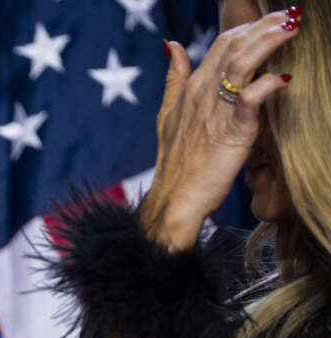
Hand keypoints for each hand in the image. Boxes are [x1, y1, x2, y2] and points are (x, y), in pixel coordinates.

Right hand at [142, 9, 297, 249]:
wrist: (175, 198)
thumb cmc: (176, 162)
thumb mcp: (167, 114)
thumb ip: (175, 78)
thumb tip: (174, 45)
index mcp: (192, 88)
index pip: (223, 44)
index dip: (249, 27)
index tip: (272, 20)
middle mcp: (203, 94)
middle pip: (234, 46)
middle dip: (264, 26)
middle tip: (290, 14)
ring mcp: (217, 112)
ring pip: (242, 64)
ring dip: (268, 42)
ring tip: (291, 28)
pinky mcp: (232, 131)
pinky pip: (250, 100)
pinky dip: (267, 85)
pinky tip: (284, 78)